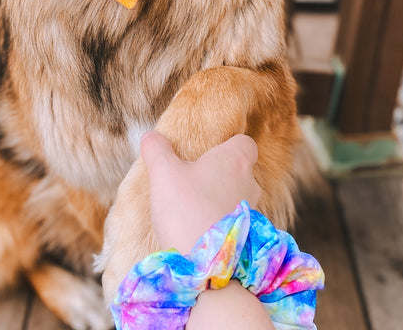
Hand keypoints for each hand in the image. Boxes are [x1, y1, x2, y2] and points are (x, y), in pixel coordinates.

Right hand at [140, 130, 262, 254]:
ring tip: (193, 206)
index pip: (244, 142)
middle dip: (221, 173)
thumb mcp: (163, 172)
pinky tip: (199, 229)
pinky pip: (235, 222)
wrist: (205, 265)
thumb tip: (151, 136)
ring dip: (220, 199)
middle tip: (195, 179)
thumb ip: (156, 149)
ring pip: (238, 197)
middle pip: (241, 170)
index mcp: (235, 160)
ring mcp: (251, 212)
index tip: (208, 152)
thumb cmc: (187, 210)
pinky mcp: (248, 238)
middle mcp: (249, 184)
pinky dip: (221, 222)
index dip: (228, 144)